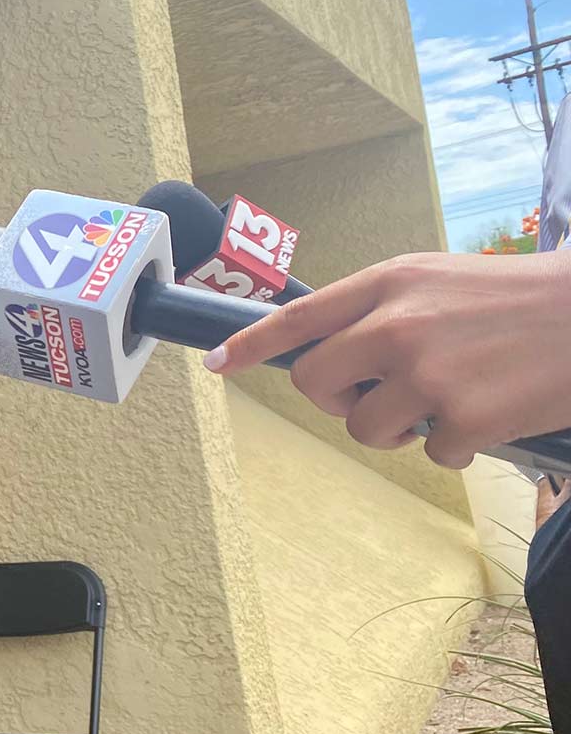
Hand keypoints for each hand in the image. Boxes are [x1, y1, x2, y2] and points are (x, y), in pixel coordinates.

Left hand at [204, 251, 570, 468]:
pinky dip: (457, 444)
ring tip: (448, 400)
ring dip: (398, 429)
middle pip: (316, 383)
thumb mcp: (439, 280)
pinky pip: (430, 453)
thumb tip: (331, 349)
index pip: (297, 317)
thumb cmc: (517, 299)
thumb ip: (383, 307)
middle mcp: (397, 325)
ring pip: (365, 428)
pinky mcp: (464, 418)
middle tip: (379, 397)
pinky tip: (492, 412)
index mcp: (389, 284)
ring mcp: (428, 374)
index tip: (216, 364)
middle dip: (338, 400)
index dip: (249, 344)